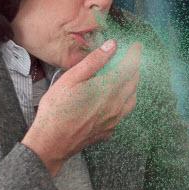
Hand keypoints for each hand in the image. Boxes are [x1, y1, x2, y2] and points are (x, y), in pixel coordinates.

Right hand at [22, 39, 140, 175]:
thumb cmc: (57, 109)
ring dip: (133, 85)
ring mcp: (114, 119)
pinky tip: (116, 100)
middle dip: (135, 68)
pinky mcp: (109, 130)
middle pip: (134, 83)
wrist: (51, 143)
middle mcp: (117, 105)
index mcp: (109, 89)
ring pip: (132, 99)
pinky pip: (124, 112)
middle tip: (132, 59)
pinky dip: (125, 101)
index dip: (135, 55)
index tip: (137, 46)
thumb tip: (112, 46)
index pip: (130, 67)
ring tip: (127, 77)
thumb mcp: (71, 79)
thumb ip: (94, 61)